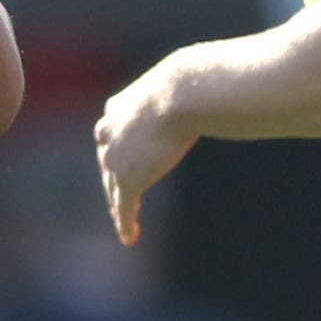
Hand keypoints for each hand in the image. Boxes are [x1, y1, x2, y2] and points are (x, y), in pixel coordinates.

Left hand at [95, 66, 195, 246]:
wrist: (181, 95)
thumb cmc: (190, 84)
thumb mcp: (181, 83)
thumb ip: (184, 90)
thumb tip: (212, 82)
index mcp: (117, 108)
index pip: (111, 134)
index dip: (115, 149)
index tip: (117, 160)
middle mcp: (109, 132)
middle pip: (107, 163)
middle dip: (113, 180)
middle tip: (120, 198)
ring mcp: (115, 157)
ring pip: (112, 187)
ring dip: (119, 205)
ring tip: (125, 222)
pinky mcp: (127, 179)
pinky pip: (123, 206)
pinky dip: (125, 223)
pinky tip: (130, 237)